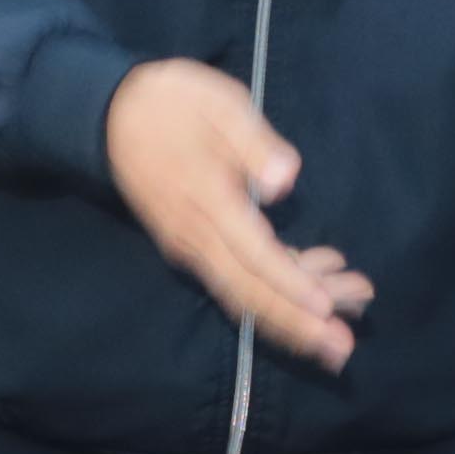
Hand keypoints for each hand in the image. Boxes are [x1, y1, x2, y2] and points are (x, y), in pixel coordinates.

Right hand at [107, 58, 368, 370]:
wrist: (111, 115)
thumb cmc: (172, 103)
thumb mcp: (217, 103)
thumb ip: (252, 142)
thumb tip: (283, 181)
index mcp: (206, 199)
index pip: (252, 254)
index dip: (289, 284)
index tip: (326, 308)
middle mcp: (195, 236)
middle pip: (247, 292)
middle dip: (295, 324)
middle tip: (343, 350)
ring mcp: (191, 246)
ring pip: (242, 293)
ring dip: (289, 319)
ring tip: (339, 336)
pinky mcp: (193, 247)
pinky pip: (235, 280)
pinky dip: (275, 291)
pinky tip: (318, 286)